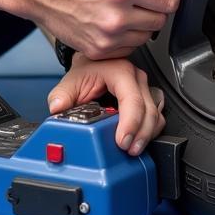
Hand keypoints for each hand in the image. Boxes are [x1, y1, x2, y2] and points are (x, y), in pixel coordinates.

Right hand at [33, 0, 183, 59]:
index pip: (170, 1)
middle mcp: (116, 16)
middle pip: (161, 20)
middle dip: (155, 8)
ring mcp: (107, 37)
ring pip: (146, 37)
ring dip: (141, 24)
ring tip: (121, 8)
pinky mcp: (98, 51)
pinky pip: (128, 49)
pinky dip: (126, 38)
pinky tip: (112, 22)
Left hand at [47, 56, 165, 155]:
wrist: (94, 63)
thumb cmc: (87, 69)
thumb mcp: (71, 80)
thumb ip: (62, 95)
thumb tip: (57, 107)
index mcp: (120, 72)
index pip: (132, 99)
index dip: (130, 123)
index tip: (122, 141)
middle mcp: (136, 78)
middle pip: (148, 111)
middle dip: (141, 135)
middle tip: (128, 151)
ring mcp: (145, 88)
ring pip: (156, 116)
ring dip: (147, 135)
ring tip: (133, 149)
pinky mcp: (149, 98)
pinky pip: (157, 117)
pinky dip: (150, 131)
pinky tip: (139, 139)